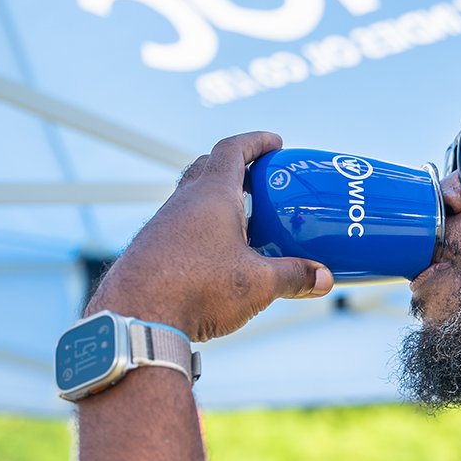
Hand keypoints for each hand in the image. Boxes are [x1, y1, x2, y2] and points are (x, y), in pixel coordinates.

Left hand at [87, 132, 332, 341]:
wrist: (137, 318)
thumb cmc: (199, 289)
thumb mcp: (258, 284)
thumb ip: (294, 276)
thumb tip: (323, 279)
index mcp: (212, 195)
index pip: (232, 150)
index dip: (255, 142)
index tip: (274, 143)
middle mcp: (183, 203)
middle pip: (206, 169)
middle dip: (235, 170)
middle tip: (260, 182)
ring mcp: (162, 227)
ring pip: (191, 202)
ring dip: (217, 205)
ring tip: (243, 226)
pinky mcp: (150, 253)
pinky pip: (180, 231)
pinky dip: (202, 234)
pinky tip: (215, 260)